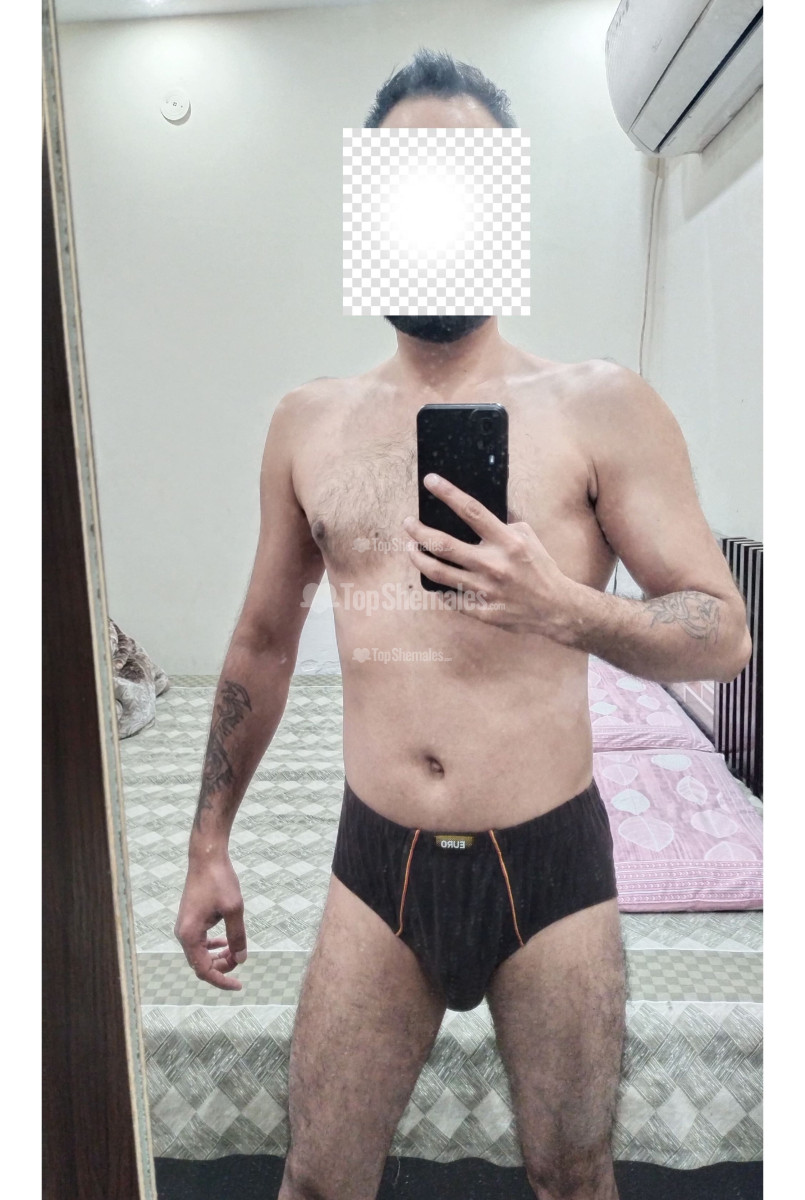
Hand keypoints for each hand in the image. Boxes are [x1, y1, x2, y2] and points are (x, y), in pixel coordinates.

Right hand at [174, 852, 247, 990]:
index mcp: (189, 935)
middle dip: (222, 967)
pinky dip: (213, 946)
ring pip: (200, 953)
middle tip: (241, 957)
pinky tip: (226, 940)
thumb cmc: (220, 880)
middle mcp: (183, 933)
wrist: (206, 857)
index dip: (222, 980)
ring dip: (218, 956)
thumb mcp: (234, 909)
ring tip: (236, 950)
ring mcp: (184, 926)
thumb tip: (241, 959)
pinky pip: (200, 942)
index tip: (239, 985)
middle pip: (201, 964)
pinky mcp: (189, 919)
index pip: (204, 970)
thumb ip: (237, 936)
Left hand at [402, 473, 572, 636]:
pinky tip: (434, 580)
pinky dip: (439, 587)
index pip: (471, 510)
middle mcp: (493, 564)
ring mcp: (485, 590)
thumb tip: (473, 513)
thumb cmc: (540, 567)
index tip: (430, 481)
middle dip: (419, 531)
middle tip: (408, 524)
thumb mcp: (527, 537)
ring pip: (438, 572)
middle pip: (443, 544)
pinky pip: (449, 597)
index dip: (448, 493)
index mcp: (507, 541)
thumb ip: (501, 525)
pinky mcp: (481, 611)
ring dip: (418, 558)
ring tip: (411, 549)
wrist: (555, 607)